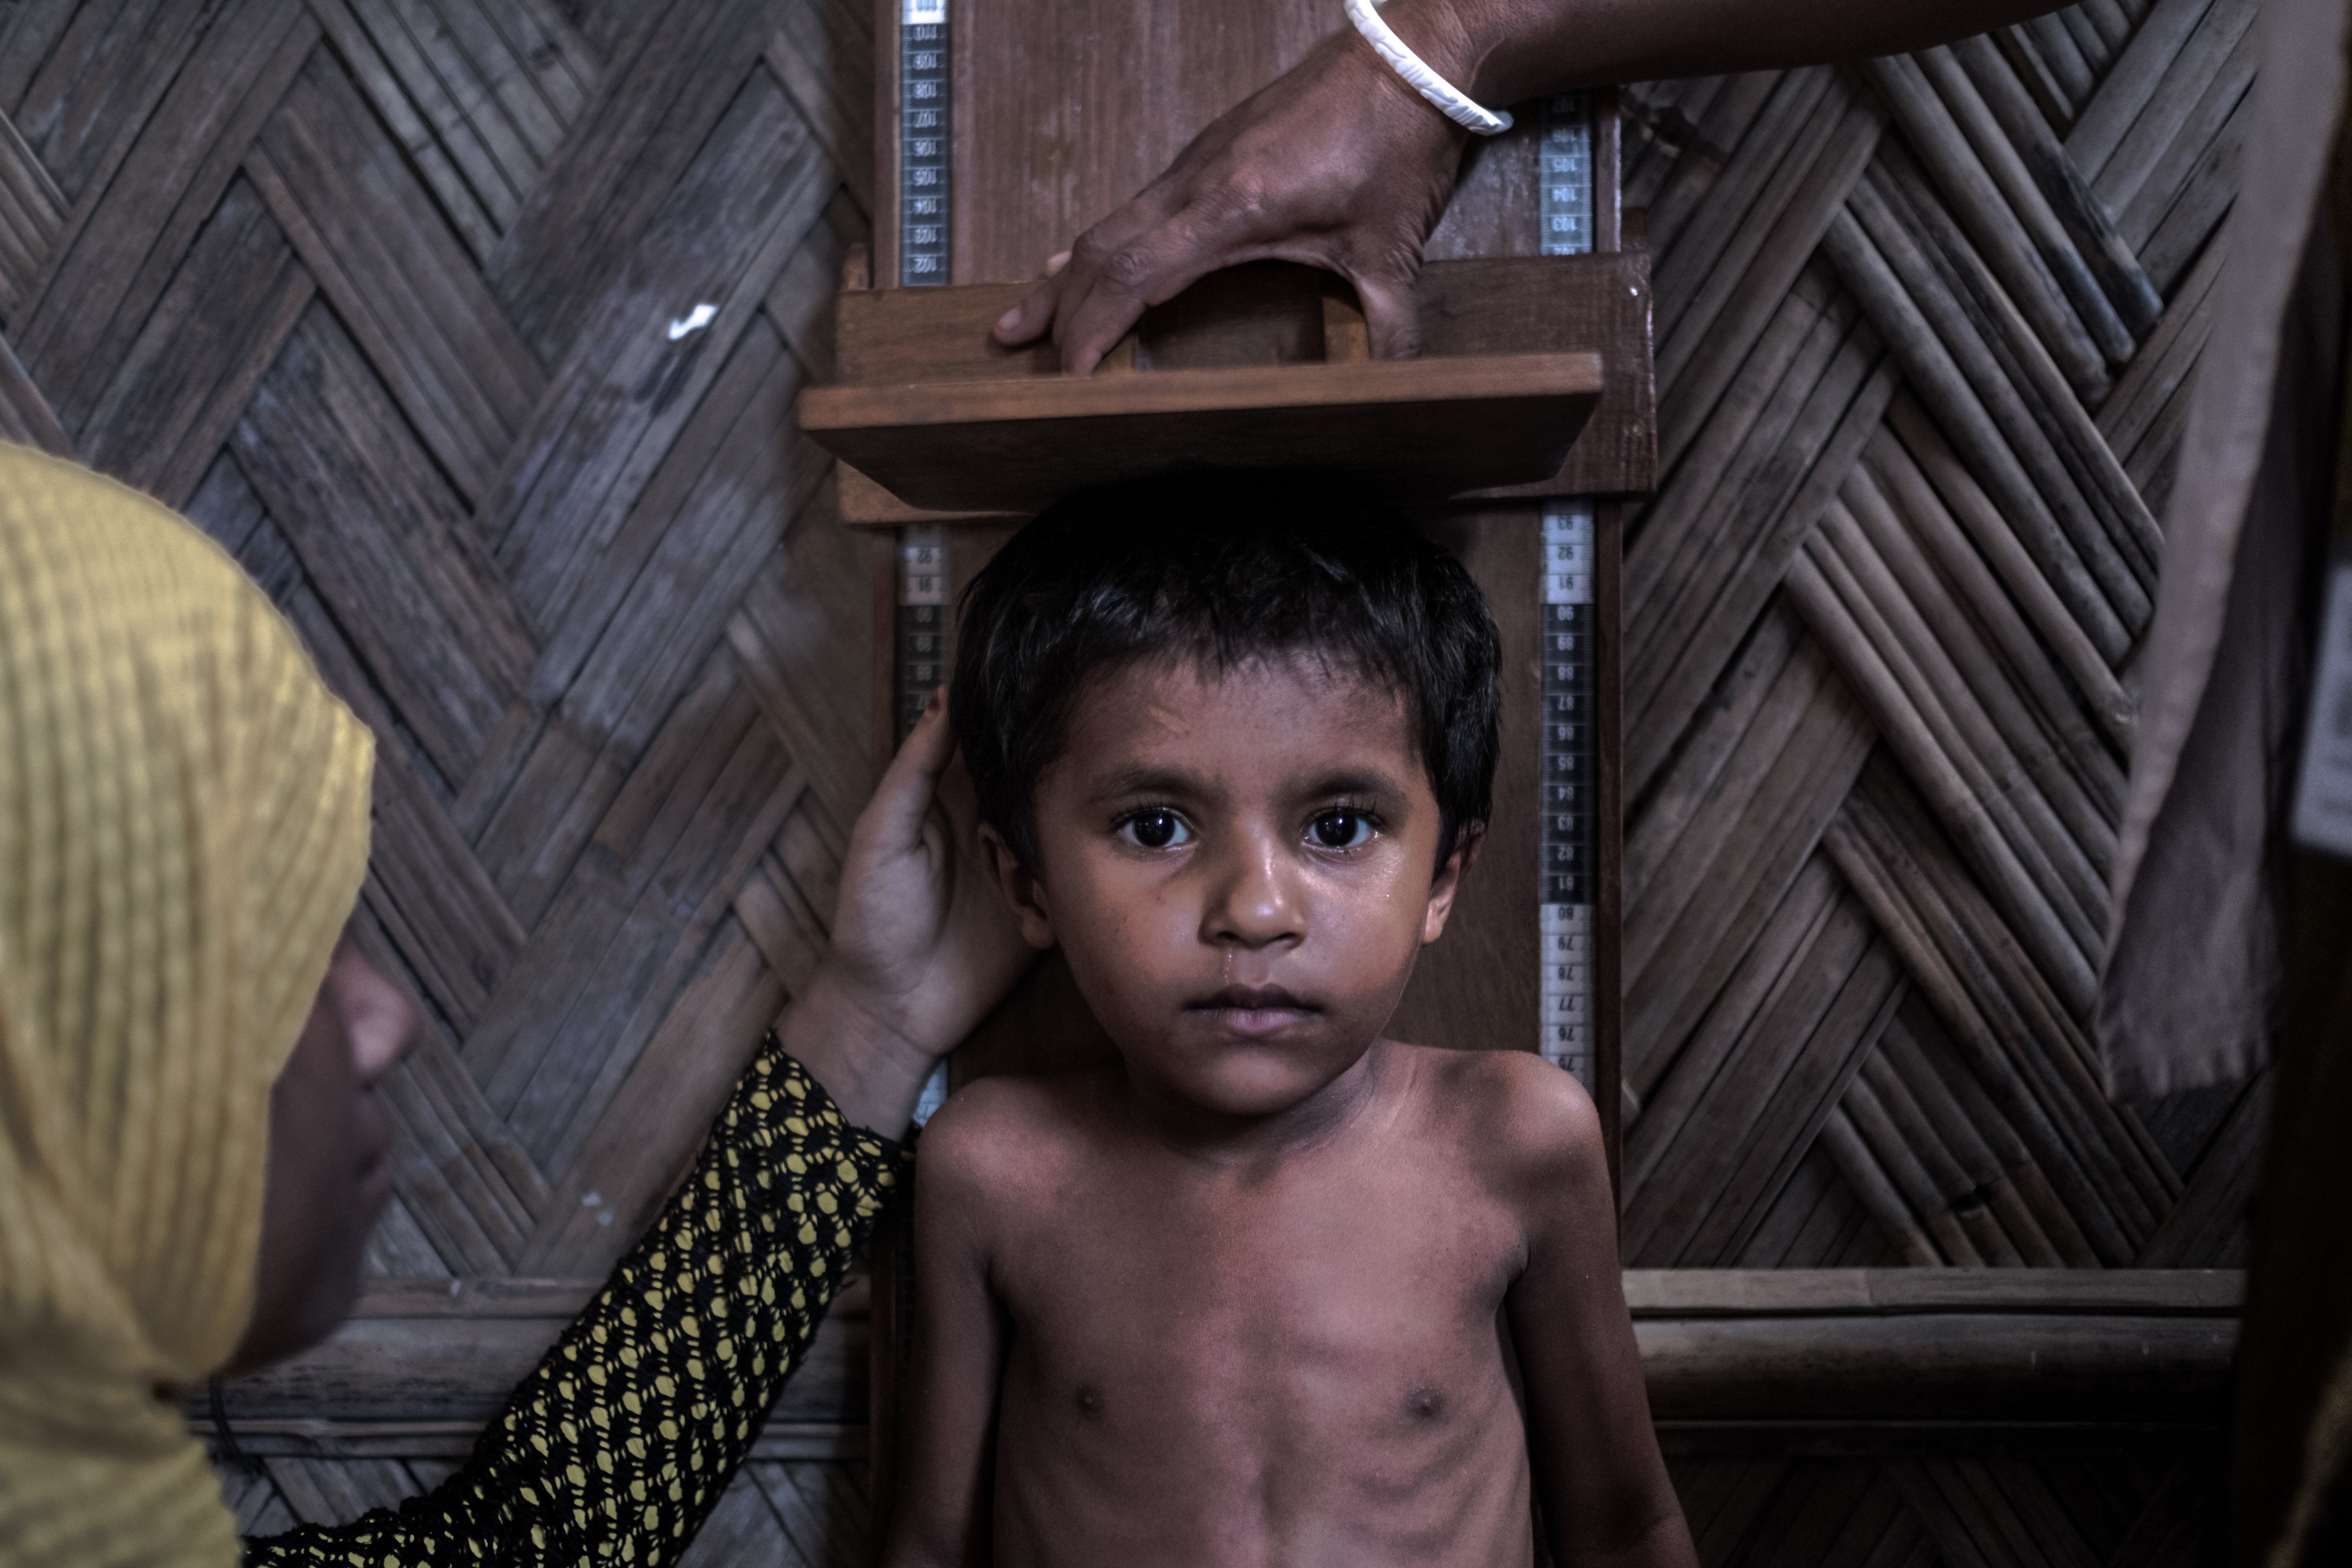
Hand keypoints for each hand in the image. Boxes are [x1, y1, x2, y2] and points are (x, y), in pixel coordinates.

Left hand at [783, 690, 1037, 1133]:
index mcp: (956, 794)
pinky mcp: (1043, 911)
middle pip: (1046, 787)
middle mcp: (996, 822)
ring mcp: (1024, 867)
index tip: (1054, 709)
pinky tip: (1024, 926)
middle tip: (1016, 835)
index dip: (1024, 727)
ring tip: (1009, 890)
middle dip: (1049, 802)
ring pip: (1068, 838)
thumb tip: (946, 694)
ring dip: (1048, 862)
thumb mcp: (882, 834)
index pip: (999, 742)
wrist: (890, 1009)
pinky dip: (1056, 906)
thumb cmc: (871, 915)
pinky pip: (1075, 892)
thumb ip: (915, 768)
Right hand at [989, 22, 1469, 373]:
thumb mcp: (1394, 248)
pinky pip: (1134, 205)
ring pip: (1109, 224)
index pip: (1133, 275)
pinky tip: (1076, 261)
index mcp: (1232, 207)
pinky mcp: (1208, 151)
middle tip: (1020, 354)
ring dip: (1064, 276)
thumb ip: (1391, 324)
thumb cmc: (1397, 145)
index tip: (1072, 376)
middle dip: (1059, 309)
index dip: (1093, 328)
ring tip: (1021, 319)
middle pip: (1100, 251)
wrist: (1408, 57)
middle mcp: (1197, 181)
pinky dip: (1099, 244)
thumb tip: (1402, 388)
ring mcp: (1196, 161)